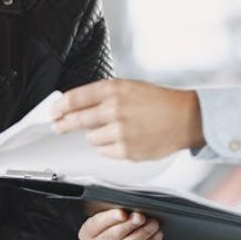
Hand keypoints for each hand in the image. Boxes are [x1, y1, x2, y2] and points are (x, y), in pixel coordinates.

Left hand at [51, 79, 202, 160]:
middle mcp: (114, 109)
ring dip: (95, 136)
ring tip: (114, 130)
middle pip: (75, 120)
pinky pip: (104, 152)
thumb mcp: (130, 87)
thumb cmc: (159, 102)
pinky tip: (122, 139)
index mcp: (114, 89)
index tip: (54, 111)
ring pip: (91, 138)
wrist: (185, 118)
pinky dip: (108, 147)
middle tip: (59, 126)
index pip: (74, 98)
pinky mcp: (127, 150)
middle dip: (64, 124)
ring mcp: (120, 131)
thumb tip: (76, 105)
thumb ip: (103, 95)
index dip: (60, 106)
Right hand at [78, 208, 162, 239]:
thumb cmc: (124, 238)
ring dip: (140, 234)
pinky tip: (155, 236)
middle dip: (128, 225)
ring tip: (152, 225)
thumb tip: (132, 212)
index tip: (123, 213)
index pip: (95, 224)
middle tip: (141, 217)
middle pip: (110, 236)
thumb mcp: (118, 224)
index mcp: (87, 234)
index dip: (109, 218)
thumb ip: (120, 216)